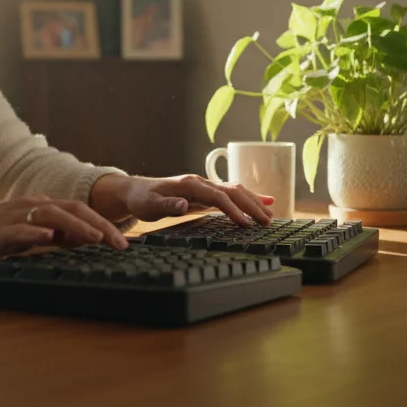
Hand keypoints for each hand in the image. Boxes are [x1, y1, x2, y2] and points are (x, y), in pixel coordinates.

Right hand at [0, 196, 128, 265]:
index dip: (103, 223)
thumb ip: (52, 235)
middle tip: (121, 244)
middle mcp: (32, 206)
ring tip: (96, 238)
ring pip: (52, 215)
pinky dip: (35, 232)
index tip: (123, 241)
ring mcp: (15, 216)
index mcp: (40, 207)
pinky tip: (48, 238)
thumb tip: (80, 240)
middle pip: (73, 209)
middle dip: (100, 225)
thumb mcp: (27, 234)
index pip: (79, 211)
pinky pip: (20, 229)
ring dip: (77, 226)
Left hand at [89, 174, 273, 225]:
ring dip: (253, 202)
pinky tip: (264, 202)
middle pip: (232, 190)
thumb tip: (184, 205)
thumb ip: (166, 206)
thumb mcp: (148, 206)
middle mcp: (200, 182)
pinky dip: (249, 198)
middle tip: (266, 221)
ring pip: (235, 190)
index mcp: (189, 184)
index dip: (232, 209)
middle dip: (250, 205)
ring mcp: (204, 186)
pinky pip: (232, 193)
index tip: (245, 224)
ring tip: (269, 216)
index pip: (217, 196)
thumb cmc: (142, 199)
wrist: (136, 190)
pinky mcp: (206, 192)